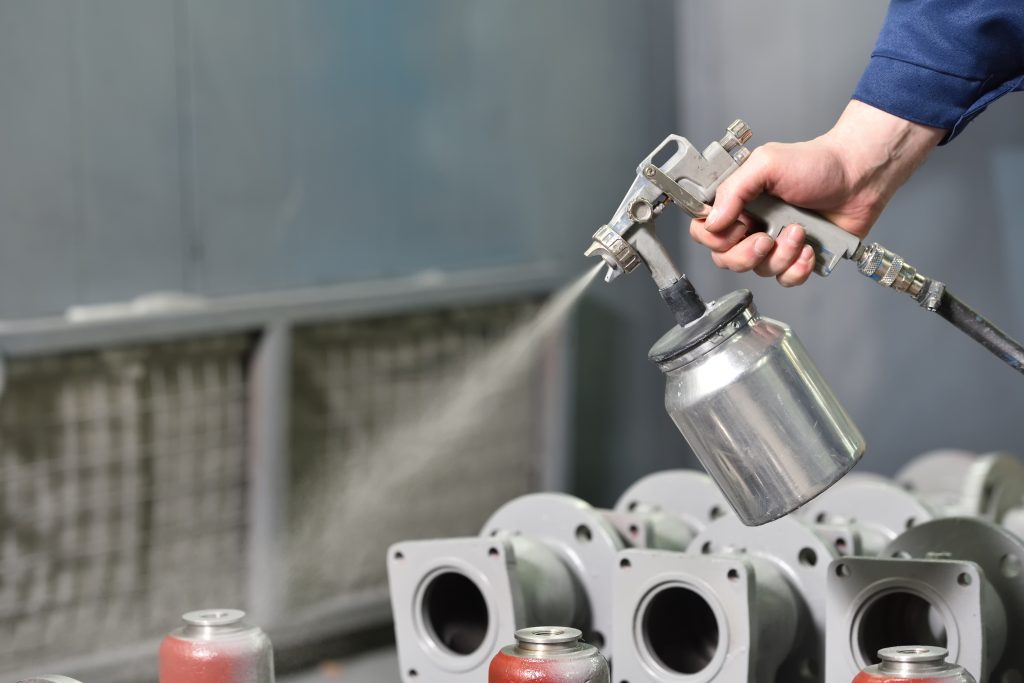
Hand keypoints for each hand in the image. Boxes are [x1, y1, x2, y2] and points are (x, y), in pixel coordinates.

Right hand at [690, 100, 944, 285]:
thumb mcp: (766, 164)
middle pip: (726, 259)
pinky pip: (785, 279)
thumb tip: (711, 222)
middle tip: (765, 238)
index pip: (705, 231)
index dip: (715, 237)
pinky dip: (798, 268)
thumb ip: (733, 190)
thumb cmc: (816, 163)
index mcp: (737, 203)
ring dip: (780, 255)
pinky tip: (809, 249)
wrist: (859, 177)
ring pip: (758, 270)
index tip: (736, 226)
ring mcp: (774, 244)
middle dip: (746, 254)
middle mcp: (751, 225)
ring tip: (799, 232)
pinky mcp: (797, 259)